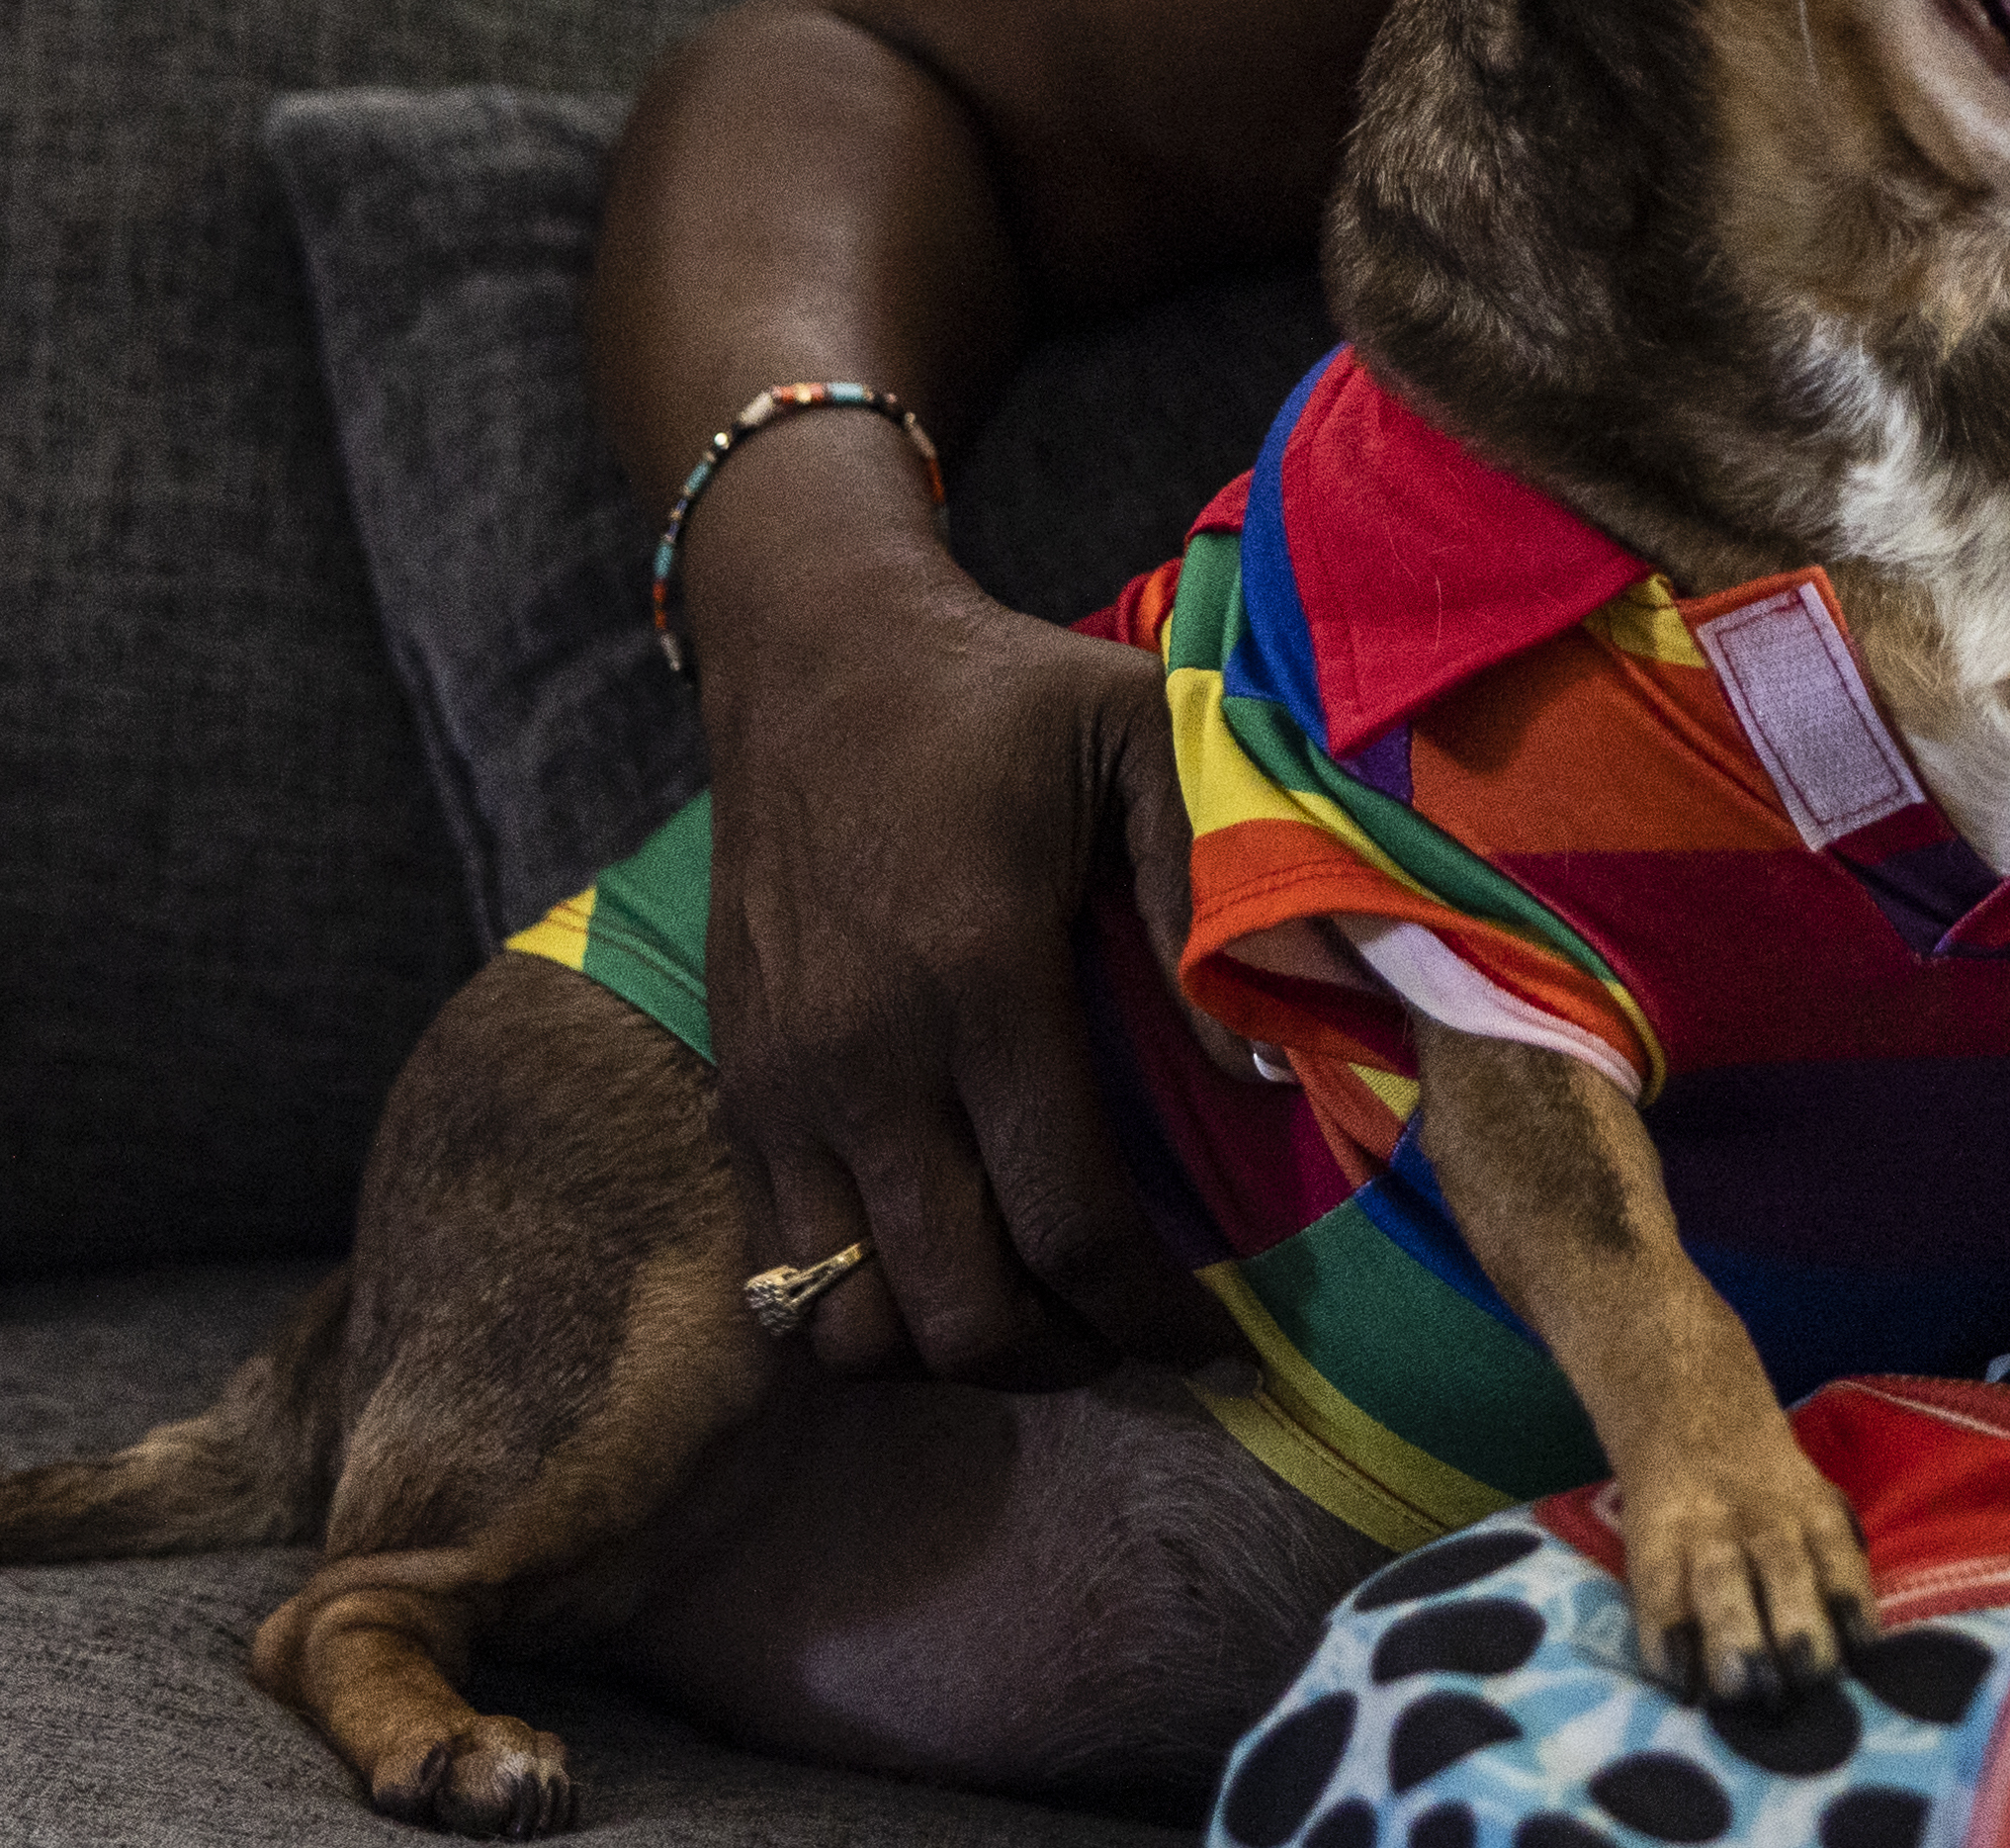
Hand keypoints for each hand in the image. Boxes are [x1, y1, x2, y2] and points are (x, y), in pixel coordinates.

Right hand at [695, 554, 1234, 1387]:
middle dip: (1067, 1355)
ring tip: (1043, 1313)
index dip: (1154, 1314)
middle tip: (1137, 1333)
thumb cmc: (1000, 697)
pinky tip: (949, 1267)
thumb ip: (1213, 884)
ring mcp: (784, 1084)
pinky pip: (783, 1275)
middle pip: (962, 1307)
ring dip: (959, 1351)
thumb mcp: (1145, 735)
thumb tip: (1271, 1064)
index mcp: (979, 974)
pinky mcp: (739, 1091)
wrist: (813, 654)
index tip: (1219, 1343)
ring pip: (855, 1324)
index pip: (1069, 1222)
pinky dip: (866, 1311)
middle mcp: (865, 1054)